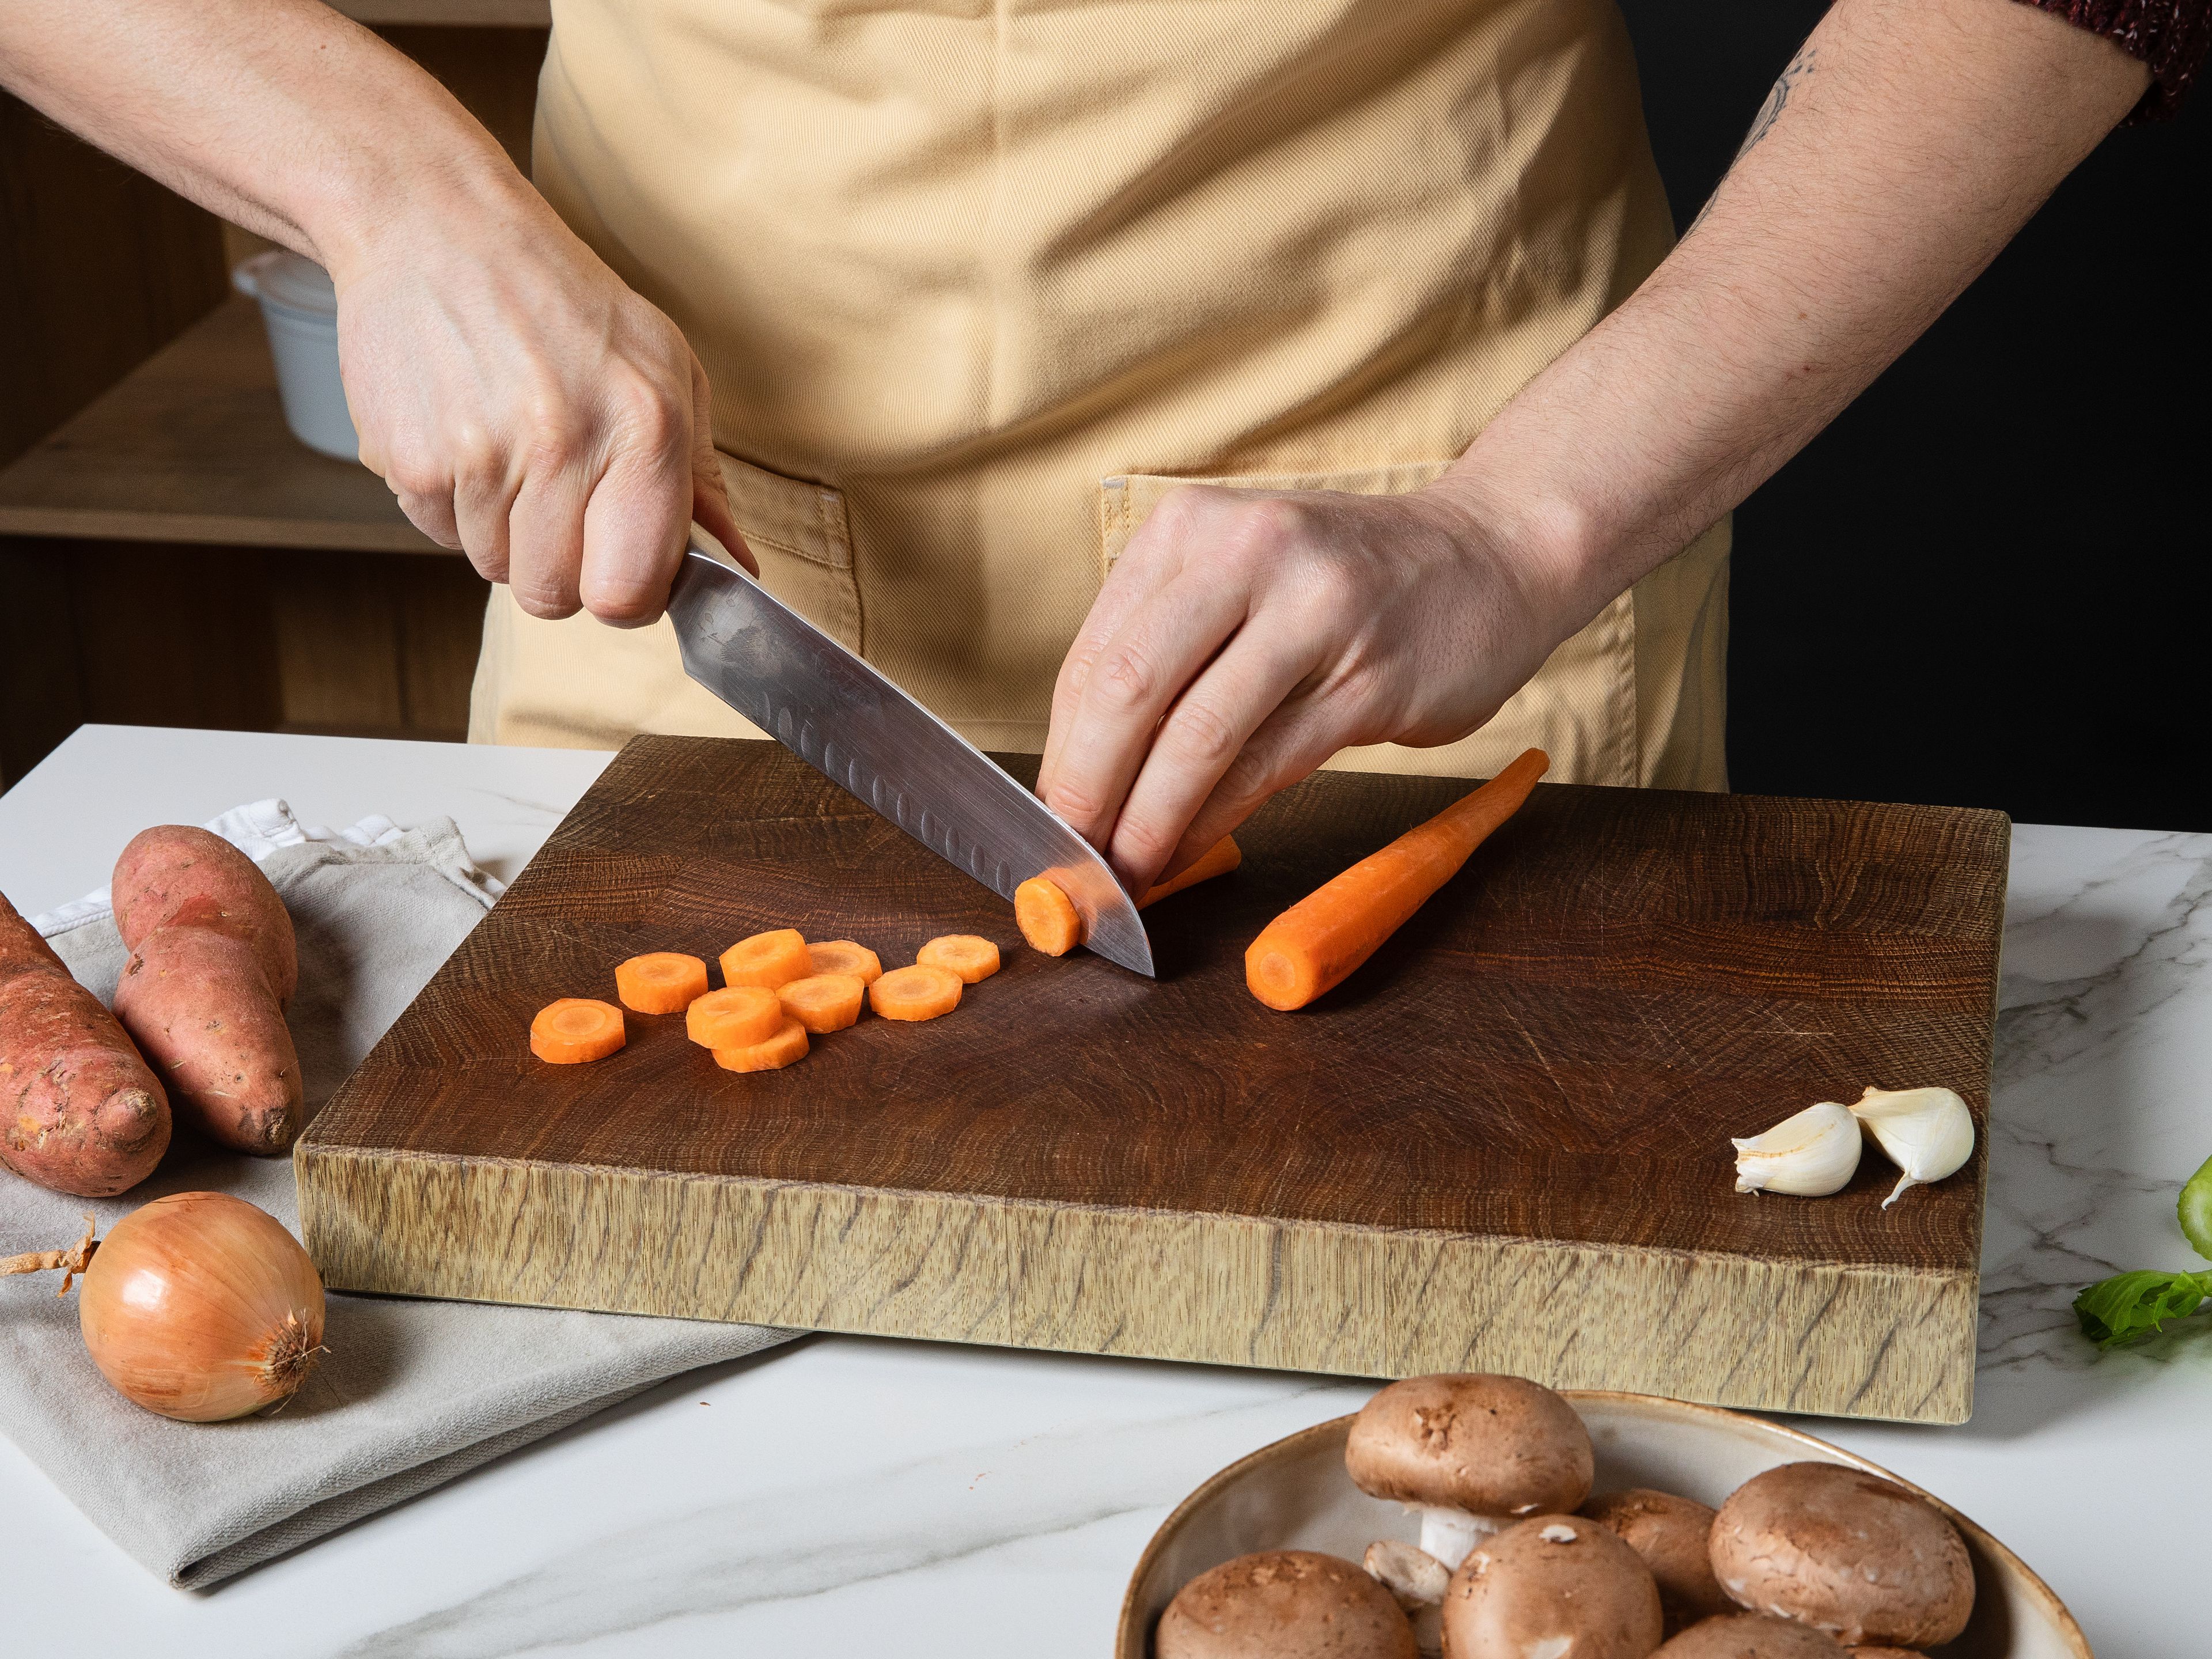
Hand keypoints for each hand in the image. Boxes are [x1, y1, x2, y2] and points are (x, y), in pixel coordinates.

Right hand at [331, 180, 749, 623]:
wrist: (436, 226)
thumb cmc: (565, 301)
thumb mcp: (666, 367)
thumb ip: (702, 480)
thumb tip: (738, 570)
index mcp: (646, 426)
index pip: (632, 591)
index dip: (626, 593)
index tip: (622, 564)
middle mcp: (563, 443)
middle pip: (556, 597)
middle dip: (560, 569)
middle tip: (560, 501)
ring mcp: (480, 454)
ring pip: (495, 570)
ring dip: (505, 532)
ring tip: (511, 449)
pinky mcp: (410, 459)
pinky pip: (440, 536)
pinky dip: (455, 505)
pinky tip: (467, 436)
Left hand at [1035, 478, 1581, 894]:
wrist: (1494, 555)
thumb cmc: (1349, 584)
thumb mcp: (1241, 578)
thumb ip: (1166, 650)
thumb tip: (1082, 772)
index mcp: (1192, 528)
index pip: (1095, 657)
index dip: (1059, 753)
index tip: (1043, 820)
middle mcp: (1246, 553)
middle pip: (1129, 692)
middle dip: (1087, 792)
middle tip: (1070, 861)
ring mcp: (1313, 613)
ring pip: (1198, 738)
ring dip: (1149, 822)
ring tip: (1123, 874)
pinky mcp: (1368, 678)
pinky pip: (1266, 766)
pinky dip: (1212, 822)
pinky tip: (1184, 854)